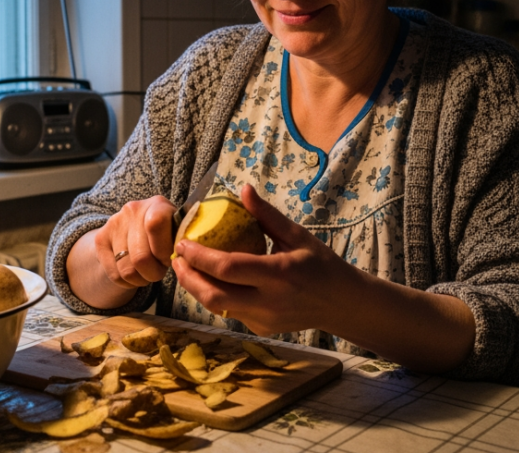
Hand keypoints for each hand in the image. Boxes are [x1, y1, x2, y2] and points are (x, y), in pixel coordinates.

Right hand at [89, 196, 176, 289]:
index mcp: (157, 204)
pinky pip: (115, 275)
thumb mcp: (178, 234)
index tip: (168, 259)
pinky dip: (128, 282)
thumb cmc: (166, 236)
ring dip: (141, 279)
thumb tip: (183, 258)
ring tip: (147, 271)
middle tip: (159, 270)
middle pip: (141, 257)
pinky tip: (135, 274)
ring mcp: (114, 223)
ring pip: (127, 270)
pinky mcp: (100, 239)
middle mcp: (133, 210)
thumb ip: (181, 242)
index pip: (156, 225)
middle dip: (154, 272)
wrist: (137, 231)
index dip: (163, 251)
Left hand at [171, 184, 354, 334]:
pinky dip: (216, 296)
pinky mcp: (261, 329)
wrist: (342, 304)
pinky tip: (210, 281)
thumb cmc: (321, 265)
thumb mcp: (297, 235)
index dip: (199, 256)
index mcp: (279, 273)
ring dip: (196, 288)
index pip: (228, 268)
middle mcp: (269, 301)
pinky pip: (230, 312)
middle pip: (213, 296)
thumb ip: (266, 215)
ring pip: (217, 307)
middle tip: (176, 258)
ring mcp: (264, 320)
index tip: (183, 242)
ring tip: (186, 268)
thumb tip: (243, 189)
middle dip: (187, 277)